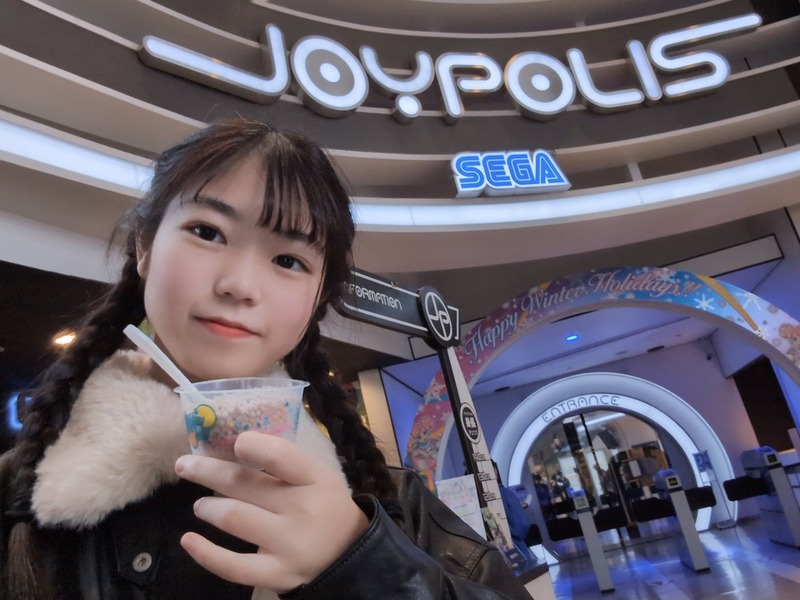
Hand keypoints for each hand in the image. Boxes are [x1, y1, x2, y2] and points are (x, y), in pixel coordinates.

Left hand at [174, 431, 368, 592]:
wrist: (348, 553)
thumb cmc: (323, 504)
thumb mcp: (316, 475)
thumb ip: (282, 462)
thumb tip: (230, 445)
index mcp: (315, 478)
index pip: (281, 456)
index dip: (253, 446)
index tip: (235, 442)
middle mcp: (302, 509)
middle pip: (245, 485)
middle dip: (207, 471)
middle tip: (185, 465)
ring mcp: (289, 544)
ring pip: (234, 518)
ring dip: (207, 507)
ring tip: (201, 505)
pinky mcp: (276, 574)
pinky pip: (233, 566)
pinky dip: (205, 553)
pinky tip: (187, 540)